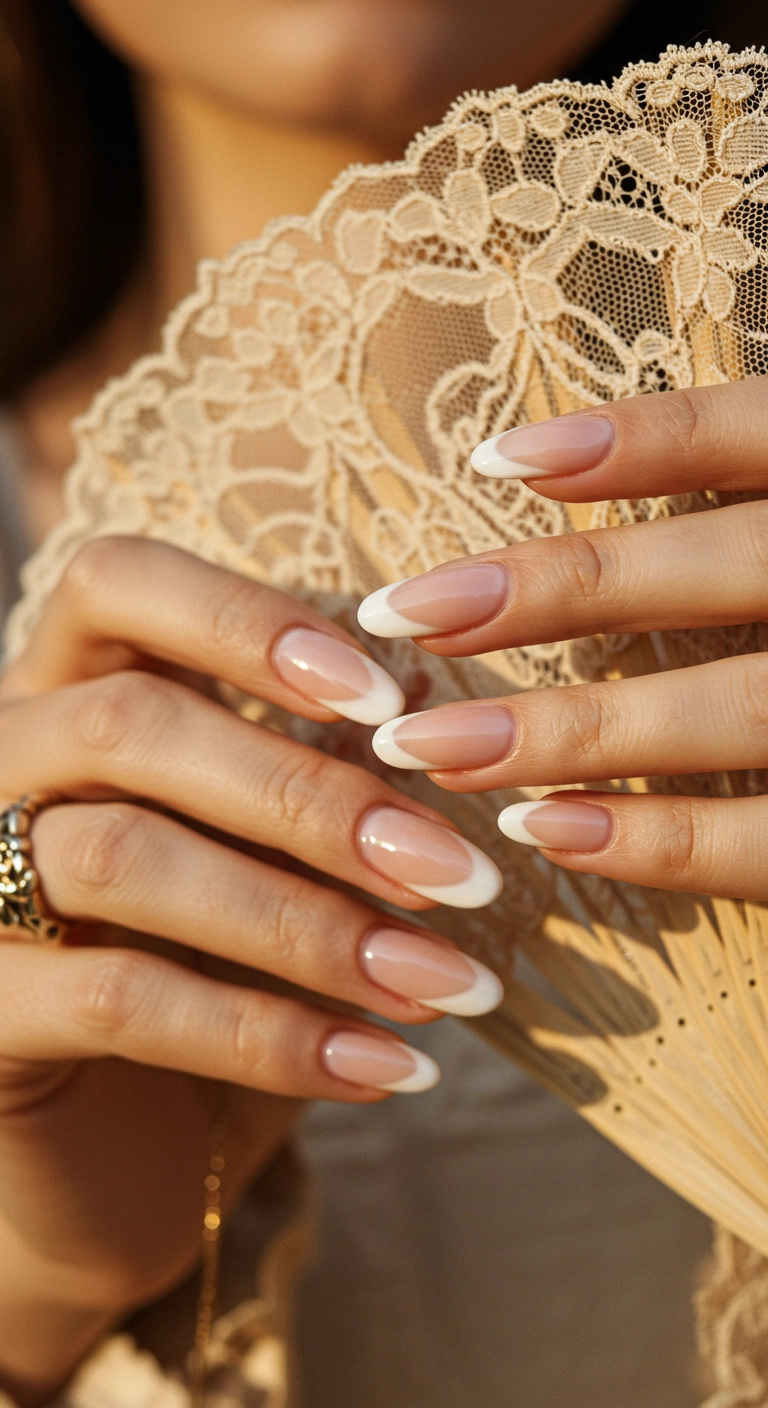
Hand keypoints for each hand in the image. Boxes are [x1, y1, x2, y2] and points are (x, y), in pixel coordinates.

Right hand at [0, 537, 502, 1400]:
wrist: (125, 1156)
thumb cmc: (220, 970)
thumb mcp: (276, 857)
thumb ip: (325, 773)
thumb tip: (436, 697)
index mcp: (68, 691)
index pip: (114, 585)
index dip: (244, 619)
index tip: (388, 695)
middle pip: (128, 722)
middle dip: (308, 795)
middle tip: (454, 869)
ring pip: (119, 856)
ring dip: (305, 922)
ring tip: (439, 981)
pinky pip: (116, 999)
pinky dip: (264, 1035)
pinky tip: (382, 1067)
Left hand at [360, 376, 767, 900]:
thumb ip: (730, 513)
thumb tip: (556, 480)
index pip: (752, 435)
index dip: (634, 443)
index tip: (495, 464)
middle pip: (717, 569)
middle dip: (555, 592)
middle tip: (400, 615)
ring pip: (731, 711)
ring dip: (570, 731)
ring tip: (429, 748)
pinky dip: (656, 840)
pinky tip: (544, 832)